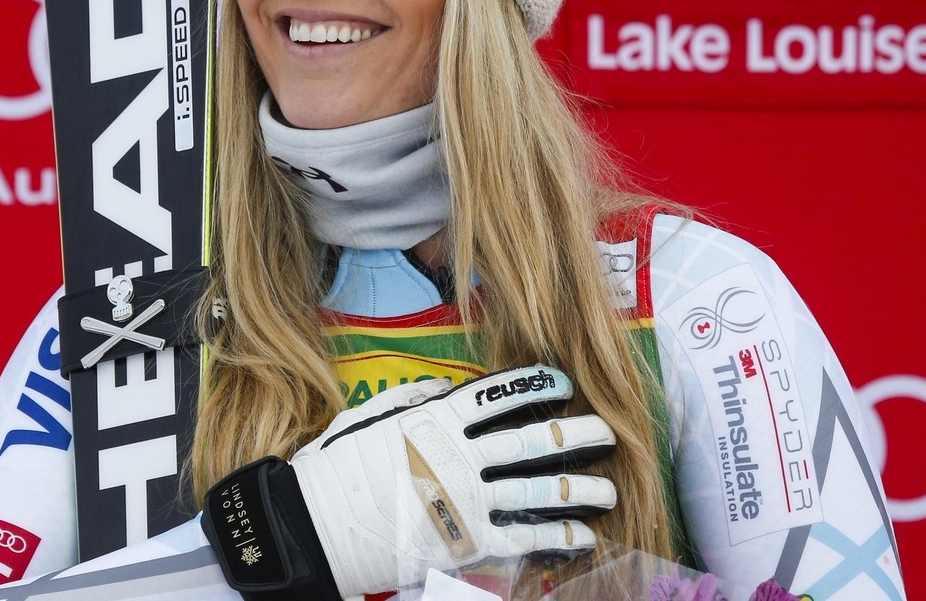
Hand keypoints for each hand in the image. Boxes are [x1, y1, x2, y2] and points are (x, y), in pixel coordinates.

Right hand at [202, 365, 616, 598]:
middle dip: (578, 434)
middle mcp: (460, 457)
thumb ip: (415, 401)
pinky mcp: (468, 543)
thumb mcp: (371, 416)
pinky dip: (560, 535)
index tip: (562, 382)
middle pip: (534, 440)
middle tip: (606, 432)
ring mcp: (467, 501)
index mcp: (436, 420)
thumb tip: (446, 391)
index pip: (500, 395)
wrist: (316, 524)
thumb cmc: (336, 466)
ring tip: (609, 489)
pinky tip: (583, 534)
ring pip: (541, 490)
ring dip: (582, 488)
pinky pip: (527, 537)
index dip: (537, 386)